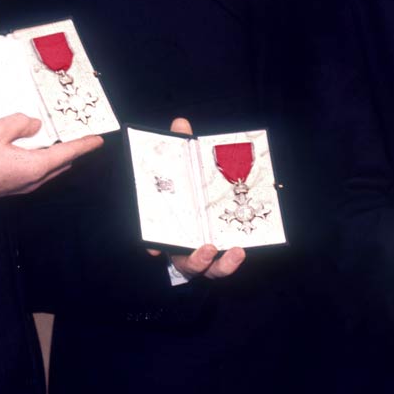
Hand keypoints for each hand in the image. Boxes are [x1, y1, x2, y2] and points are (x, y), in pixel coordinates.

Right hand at [0, 113, 102, 208]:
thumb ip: (21, 123)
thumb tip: (34, 125)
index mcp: (35, 166)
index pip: (68, 153)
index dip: (84, 144)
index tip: (98, 139)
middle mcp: (33, 180)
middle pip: (61, 162)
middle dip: (71, 147)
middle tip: (76, 131)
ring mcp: (23, 186)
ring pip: (48, 168)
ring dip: (55, 153)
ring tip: (55, 135)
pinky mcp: (12, 186)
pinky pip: (36, 170)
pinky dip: (41, 158)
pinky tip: (31, 145)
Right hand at [143, 117, 246, 279]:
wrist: (209, 204)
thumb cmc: (191, 192)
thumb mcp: (186, 170)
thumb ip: (182, 150)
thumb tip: (181, 123)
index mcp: (170, 230)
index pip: (155, 242)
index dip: (153, 247)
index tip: (154, 249)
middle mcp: (184, 248)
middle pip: (187, 263)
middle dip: (196, 260)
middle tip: (207, 247)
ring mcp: (205, 257)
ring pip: (210, 270)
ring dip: (222, 265)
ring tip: (236, 251)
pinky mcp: (223, 258)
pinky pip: (226, 266)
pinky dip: (232, 262)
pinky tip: (241, 250)